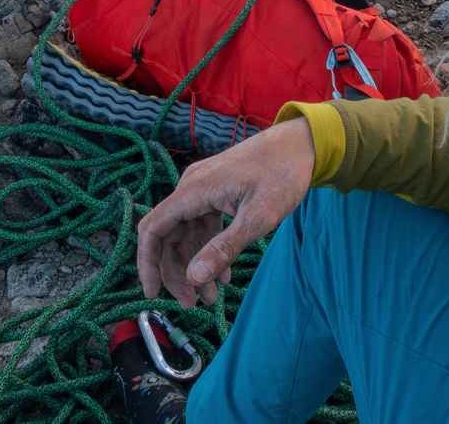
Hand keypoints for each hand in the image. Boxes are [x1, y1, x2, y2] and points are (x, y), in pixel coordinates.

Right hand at [136, 119, 315, 308]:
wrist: (301, 144)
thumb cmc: (282, 175)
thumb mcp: (258, 218)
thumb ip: (224, 248)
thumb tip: (194, 279)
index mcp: (193, 190)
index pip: (153, 229)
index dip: (147, 263)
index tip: (154, 294)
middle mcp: (191, 187)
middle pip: (168, 236)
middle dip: (177, 272)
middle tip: (194, 304)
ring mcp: (202, 189)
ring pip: (186, 234)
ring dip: (194, 265)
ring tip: (213, 296)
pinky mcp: (214, 192)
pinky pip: (201, 225)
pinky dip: (208, 249)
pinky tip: (225, 274)